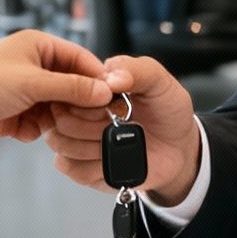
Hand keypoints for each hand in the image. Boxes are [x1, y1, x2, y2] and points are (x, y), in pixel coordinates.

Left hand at [0, 30, 119, 156]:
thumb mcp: (32, 83)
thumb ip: (72, 87)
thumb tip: (106, 91)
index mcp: (38, 46)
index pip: (81, 59)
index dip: (98, 79)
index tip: (115, 99)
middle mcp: (34, 66)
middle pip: (73, 86)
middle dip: (76, 104)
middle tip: (84, 119)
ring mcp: (25, 91)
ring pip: (58, 109)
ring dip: (55, 120)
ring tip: (46, 125)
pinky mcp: (15, 114)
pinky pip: (40, 125)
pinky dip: (36, 131)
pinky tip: (22, 131)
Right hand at [43, 55, 200, 206]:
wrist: (179, 147)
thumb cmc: (166, 111)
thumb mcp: (159, 81)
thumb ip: (137, 69)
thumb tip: (112, 78)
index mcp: (90, 88)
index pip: (64, 88)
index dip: (86, 99)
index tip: (110, 102)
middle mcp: (78, 113)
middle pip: (57, 118)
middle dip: (91, 123)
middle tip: (118, 123)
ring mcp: (78, 141)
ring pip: (59, 143)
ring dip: (92, 145)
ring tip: (118, 141)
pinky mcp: (83, 167)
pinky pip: (71, 168)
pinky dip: (93, 165)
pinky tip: (113, 158)